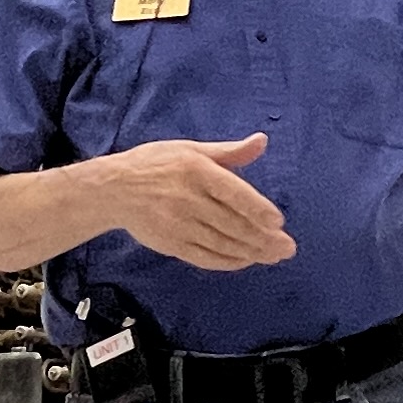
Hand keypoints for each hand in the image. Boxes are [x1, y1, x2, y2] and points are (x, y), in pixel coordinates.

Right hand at [99, 132, 296, 271]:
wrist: (115, 188)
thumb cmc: (157, 164)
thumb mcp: (191, 149)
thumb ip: (229, 152)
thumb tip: (262, 141)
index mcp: (196, 170)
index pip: (232, 192)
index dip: (256, 208)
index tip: (278, 221)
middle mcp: (188, 198)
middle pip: (232, 223)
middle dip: (263, 238)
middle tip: (287, 247)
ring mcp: (179, 224)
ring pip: (222, 243)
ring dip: (251, 253)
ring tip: (273, 256)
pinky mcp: (171, 243)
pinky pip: (205, 257)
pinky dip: (228, 261)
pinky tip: (246, 261)